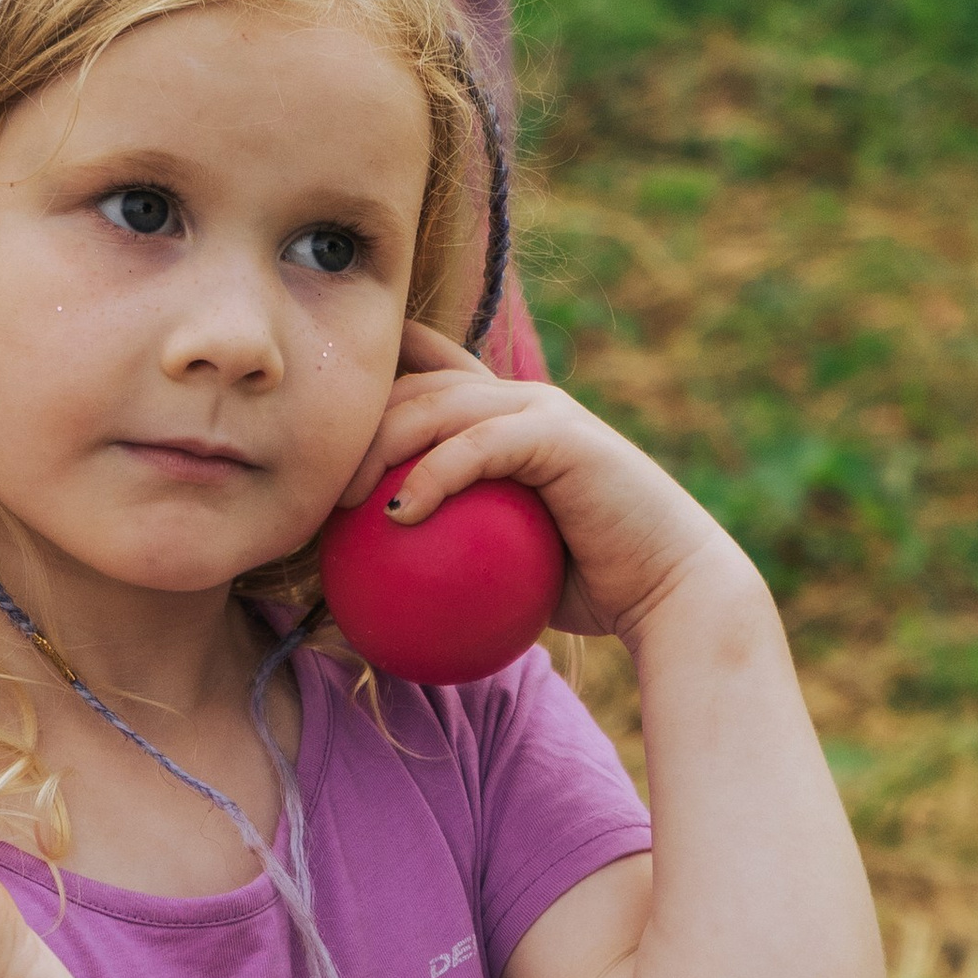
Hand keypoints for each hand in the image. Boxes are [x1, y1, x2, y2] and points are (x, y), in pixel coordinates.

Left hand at [335, 322, 754, 650]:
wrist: (669, 591)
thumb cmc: (585, 590)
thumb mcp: (500, 571)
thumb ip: (447, 557)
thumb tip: (361, 601)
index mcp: (505, 420)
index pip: (426, 375)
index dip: (372, 379)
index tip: (316, 434)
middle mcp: (519, 402)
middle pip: (415, 384)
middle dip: (354, 417)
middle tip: (308, 479)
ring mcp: (541, 411)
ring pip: (438, 406)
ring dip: (377, 446)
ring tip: (337, 499)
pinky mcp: (560, 435)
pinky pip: (478, 448)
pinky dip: (433, 476)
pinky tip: (396, 515)